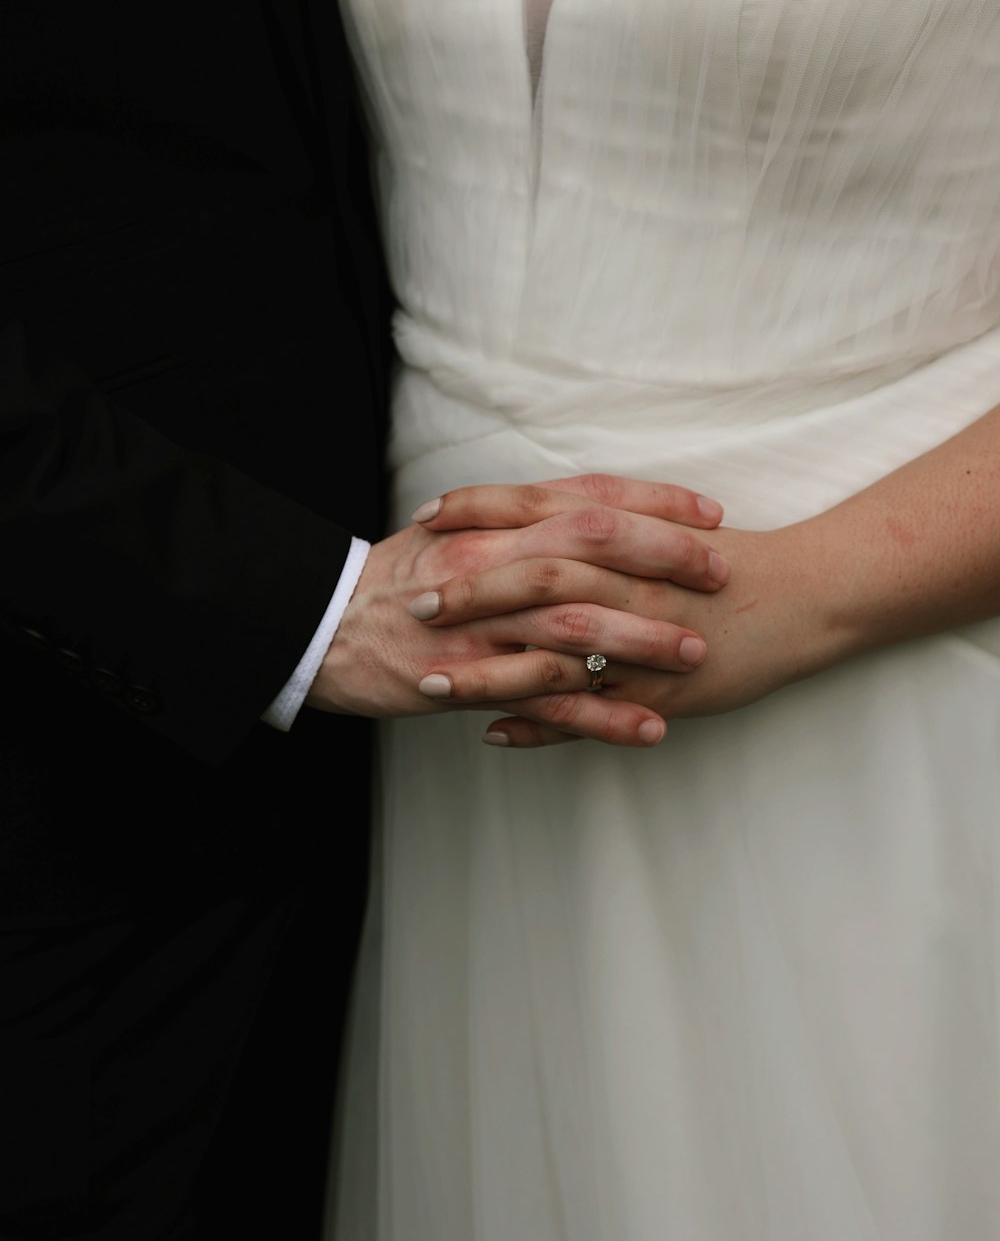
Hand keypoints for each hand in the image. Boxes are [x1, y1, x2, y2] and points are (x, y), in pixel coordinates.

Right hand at [307, 475, 731, 744]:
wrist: (320, 629)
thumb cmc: (393, 582)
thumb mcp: (453, 534)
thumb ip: (518, 522)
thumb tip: (586, 512)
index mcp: (491, 524)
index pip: (586, 498)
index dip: (653, 501)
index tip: (709, 513)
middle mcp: (491, 565)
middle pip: (590, 549)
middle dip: (663, 558)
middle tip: (721, 572)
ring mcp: (481, 626)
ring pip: (574, 626)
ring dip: (642, 640)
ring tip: (696, 652)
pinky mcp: (468, 683)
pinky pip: (545, 702)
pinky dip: (601, 717)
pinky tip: (651, 728)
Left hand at [409, 521, 848, 744]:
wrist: (809, 593)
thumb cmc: (734, 558)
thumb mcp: (665, 521)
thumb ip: (604, 516)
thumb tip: (541, 511)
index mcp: (628, 530)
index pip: (540, 509)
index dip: (479, 510)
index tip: (425, 514)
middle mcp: (630, 580)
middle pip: (535, 578)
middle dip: (470, 590)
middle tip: (414, 602)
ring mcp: (643, 638)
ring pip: (552, 654)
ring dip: (486, 669)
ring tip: (427, 679)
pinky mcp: (659, 687)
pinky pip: (590, 711)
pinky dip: (538, 723)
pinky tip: (491, 731)